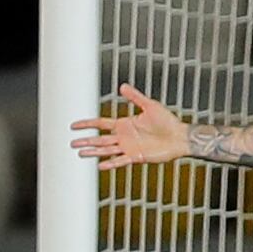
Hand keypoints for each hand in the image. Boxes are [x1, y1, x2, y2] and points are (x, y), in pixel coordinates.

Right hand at [69, 83, 192, 169]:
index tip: (74, 125)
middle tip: (72, 143)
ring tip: (80, 153)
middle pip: (100, 138)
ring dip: (93, 152)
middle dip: (86, 140)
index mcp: (125, 124)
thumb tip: (123, 86)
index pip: (101, 123)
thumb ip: (135, 97)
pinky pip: (121, 160)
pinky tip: (100, 165)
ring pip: (107, 150)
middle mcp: (124, 136)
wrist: (180, 136)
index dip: (87, 124)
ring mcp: (129, 147)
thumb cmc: (168, 121)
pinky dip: (110, 163)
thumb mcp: (150, 105)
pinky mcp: (137, 156)